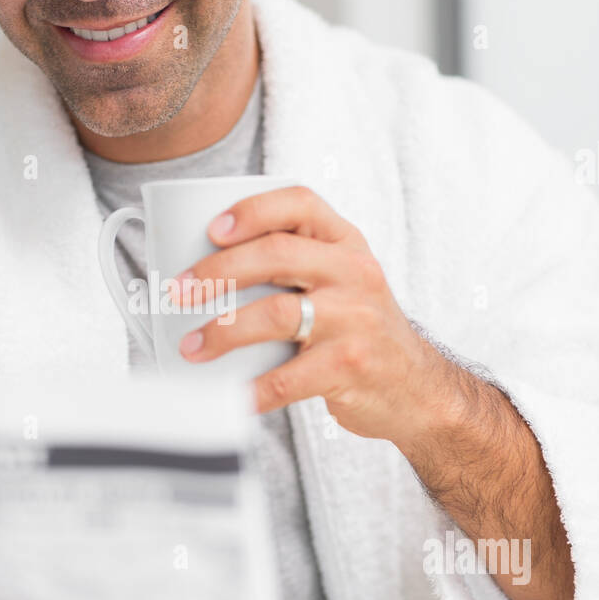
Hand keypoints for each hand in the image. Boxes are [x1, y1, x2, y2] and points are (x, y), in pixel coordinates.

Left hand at [172, 184, 449, 440]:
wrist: (418, 388)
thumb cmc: (360, 331)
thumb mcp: (343, 282)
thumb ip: (296, 266)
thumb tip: (204, 273)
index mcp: (347, 243)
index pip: (300, 203)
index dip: (252, 210)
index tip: (212, 229)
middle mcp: (355, 273)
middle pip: (277, 255)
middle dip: (217, 271)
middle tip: (180, 291)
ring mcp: (355, 320)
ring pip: (276, 314)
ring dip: (223, 330)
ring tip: (192, 346)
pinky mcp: (350, 366)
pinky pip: (287, 378)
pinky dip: (252, 389)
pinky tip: (231, 396)